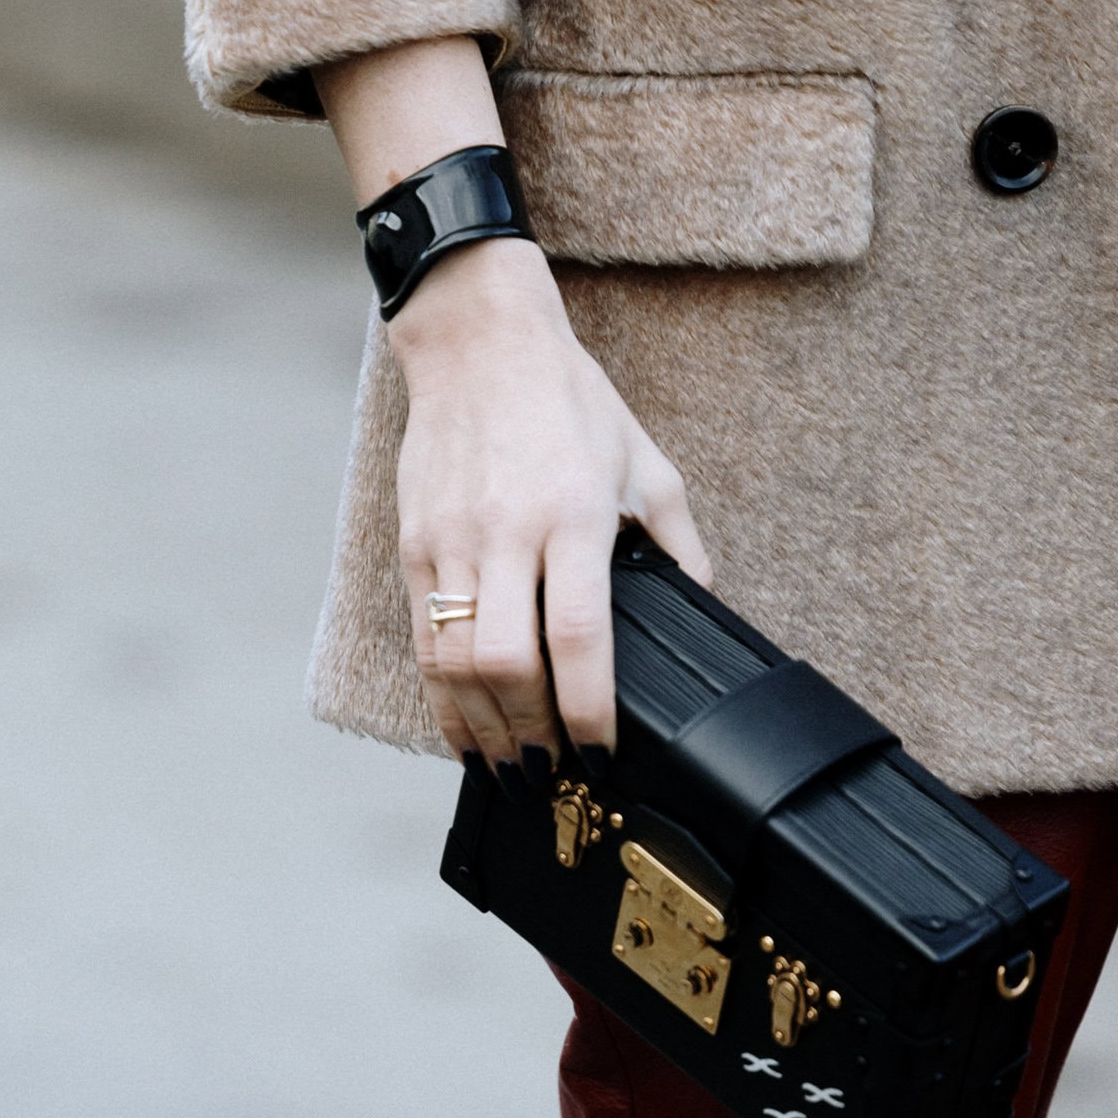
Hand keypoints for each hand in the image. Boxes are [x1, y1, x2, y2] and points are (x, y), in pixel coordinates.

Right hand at [390, 237, 709, 767]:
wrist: (478, 342)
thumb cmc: (568, 400)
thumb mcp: (646, 462)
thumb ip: (677, 542)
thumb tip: (703, 606)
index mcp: (574, 515)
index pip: (578, 635)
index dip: (588, 709)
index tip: (601, 754)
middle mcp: (507, 531)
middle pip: (507, 663)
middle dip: (531, 734)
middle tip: (553, 775)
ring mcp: (452, 540)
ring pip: (455, 663)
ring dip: (481, 731)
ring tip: (508, 770)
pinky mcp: (414, 543)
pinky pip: (424, 640)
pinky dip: (443, 699)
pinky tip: (465, 730)